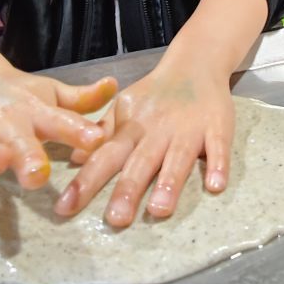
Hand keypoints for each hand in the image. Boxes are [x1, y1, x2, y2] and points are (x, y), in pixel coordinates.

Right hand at [0, 73, 116, 187]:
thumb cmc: (22, 98)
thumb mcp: (51, 96)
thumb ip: (80, 100)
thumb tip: (114, 86)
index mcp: (35, 111)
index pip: (60, 121)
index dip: (77, 131)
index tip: (94, 140)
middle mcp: (7, 120)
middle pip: (19, 139)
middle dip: (28, 156)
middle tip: (37, 174)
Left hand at [54, 61, 234, 227]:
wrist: (195, 64)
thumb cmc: (156, 95)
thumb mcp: (125, 108)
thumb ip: (104, 133)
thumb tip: (75, 158)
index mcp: (132, 128)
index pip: (105, 156)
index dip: (85, 181)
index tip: (65, 208)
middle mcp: (157, 130)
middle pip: (140, 162)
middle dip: (128, 190)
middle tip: (116, 219)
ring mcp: (189, 129)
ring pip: (177, 157)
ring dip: (169, 182)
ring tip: (159, 210)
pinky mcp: (217, 126)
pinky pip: (219, 147)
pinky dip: (218, 165)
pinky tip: (216, 186)